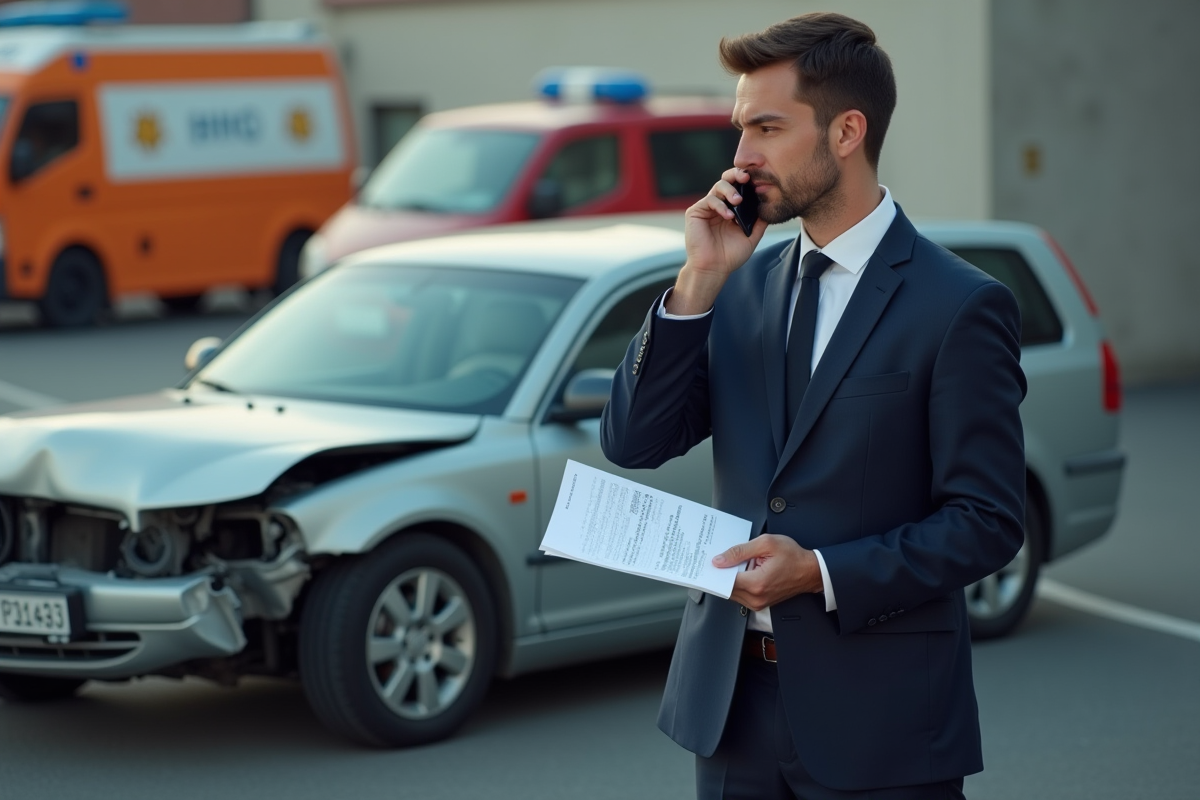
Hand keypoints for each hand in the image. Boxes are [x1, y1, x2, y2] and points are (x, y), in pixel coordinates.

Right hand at [666, 169, 768, 315]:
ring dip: (730, 190)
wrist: (714, 268)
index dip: (747, 180)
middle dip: (737, 174)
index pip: (739, 187)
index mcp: (732, 208)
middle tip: (746, 178)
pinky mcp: (695, 212)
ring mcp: (707, 208)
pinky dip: (720, 205)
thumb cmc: (730, 255)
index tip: (758, 178)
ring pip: (718, 186)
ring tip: (738, 201)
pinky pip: (709, 200)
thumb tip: (769, 204)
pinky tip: (728, 216)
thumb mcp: (751, 236)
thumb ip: (760, 220)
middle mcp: (719, 205)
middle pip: (727, 180)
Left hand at [713, 534, 823, 611]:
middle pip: (726, 588)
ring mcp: (758, 603)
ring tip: (731, 563)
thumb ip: (740, 551)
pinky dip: (737, 583)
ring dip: (729, 579)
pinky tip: (740, 570)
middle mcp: (756, 598)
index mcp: (756, 583)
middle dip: (721, 574)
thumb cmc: (793, 556)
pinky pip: (741, 594)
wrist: (811, 571)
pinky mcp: (760, 603)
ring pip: (732, 593)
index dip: (715, 571)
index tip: (707, 563)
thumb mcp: (766, 544)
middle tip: (716, 559)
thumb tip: (719, 560)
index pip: (725, 581)